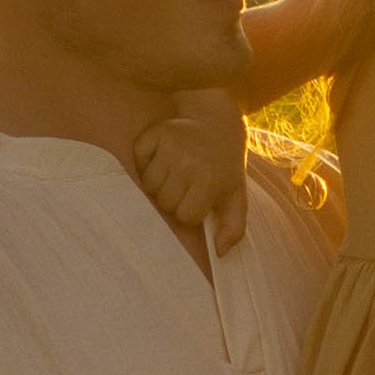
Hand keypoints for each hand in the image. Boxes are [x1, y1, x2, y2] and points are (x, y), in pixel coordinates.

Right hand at [131, 88, 250, 244]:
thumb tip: (220, 252)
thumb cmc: (225, 166)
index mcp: (208, 181)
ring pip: (149, 185)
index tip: (199, 198)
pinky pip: (138, 159)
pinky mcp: (154, 133)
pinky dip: (145, 162)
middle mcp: (187, 163)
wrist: (218, 122)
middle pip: (164, 202)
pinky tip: (162, 157)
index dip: (190, 211)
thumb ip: (233, 228)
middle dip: (174, 198)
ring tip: (174, 172)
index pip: (184, 216)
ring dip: (158, 183)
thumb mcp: (236, 196)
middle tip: (186, 184)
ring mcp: (169, 146)